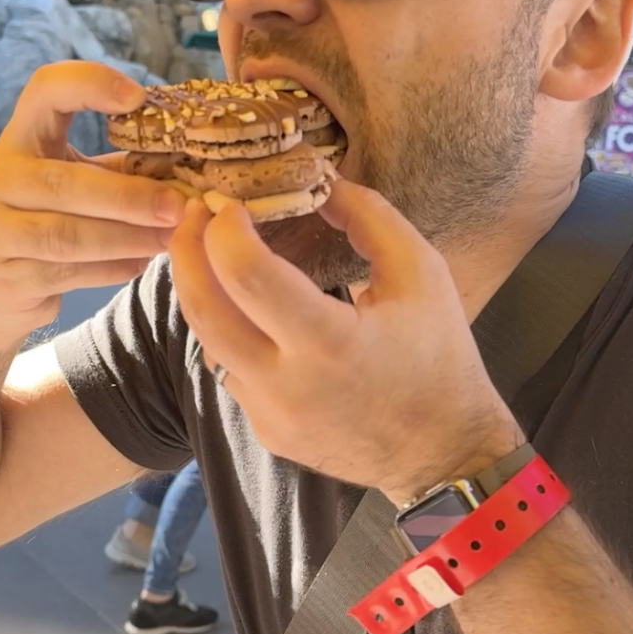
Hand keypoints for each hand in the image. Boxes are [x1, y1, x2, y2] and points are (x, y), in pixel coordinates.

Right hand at [0, 62, 185, 333]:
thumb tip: (193, 169)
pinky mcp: (0, 277)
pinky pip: (65, 273)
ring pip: (64, 235)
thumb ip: (121, 169)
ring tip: (168, 240)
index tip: (138, 98)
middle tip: (177, 208)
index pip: (43, 91)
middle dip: (128, 198)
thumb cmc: (53, 216)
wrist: (0, 281)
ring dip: (125, 239)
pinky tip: (140, 263)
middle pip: (64, 183)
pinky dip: (110, 269)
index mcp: (20, 139)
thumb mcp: (79, 179)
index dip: (87, 84)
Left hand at [168, 178, 520, 501]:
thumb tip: (320, 181)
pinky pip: (230, 371)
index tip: (225, 202)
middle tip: (193, 215)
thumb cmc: (439, 356)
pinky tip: (249, 309)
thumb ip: (368, 217)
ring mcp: (271, 415)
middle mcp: (288, 385)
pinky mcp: (266, 431)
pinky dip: (231, 332)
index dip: (224, 229)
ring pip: (208, 341)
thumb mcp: (421, 272)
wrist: (446, 453)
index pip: (246, 274)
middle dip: (186, 252)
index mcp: (330, 342)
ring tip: (211, 252)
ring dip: (202, 291)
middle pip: (204, 309)